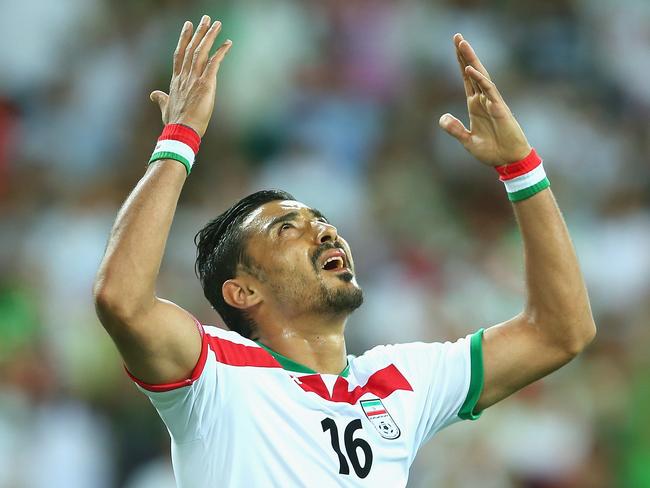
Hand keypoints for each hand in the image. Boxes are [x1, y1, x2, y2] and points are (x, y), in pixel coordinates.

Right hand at [150, 15, 231, 136]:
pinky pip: (214, 64)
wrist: (181, 131)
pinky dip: (221, 52)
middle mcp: (184, 76)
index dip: (184, 38)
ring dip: (209, 37)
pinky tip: (227, 43)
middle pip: (191, 48)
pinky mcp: (205, 84)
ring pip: (201, 52)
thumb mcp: (165, 108)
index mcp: (176, 80)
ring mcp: (194, 79)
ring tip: (216, 24)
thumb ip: (160, 99)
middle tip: (205, 19)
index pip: (180, 54)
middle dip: (198, 32)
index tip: (188, 25)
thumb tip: (153, 94)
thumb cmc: (174, 122)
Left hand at [439, 34, 530, 165]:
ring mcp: (492, 102)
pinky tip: (470, 68)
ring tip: (462, 44)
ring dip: (471, 60)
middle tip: (457, 36)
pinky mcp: (499, 108)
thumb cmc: (492, 151)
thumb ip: (454, 129)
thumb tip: (442, 118)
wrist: (509, 161)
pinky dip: (479, 79)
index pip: (466, 79)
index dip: (461, 63)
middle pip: (472, 71)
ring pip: (480, 75)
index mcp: (475, 105)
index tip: (455, 47)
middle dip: (465, 54)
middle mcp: (483, 99)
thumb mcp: (467, 141)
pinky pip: (488, 90)